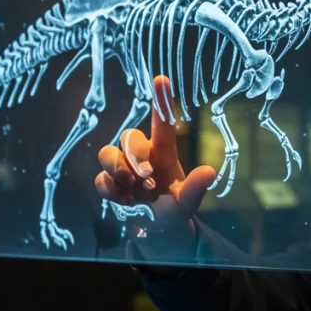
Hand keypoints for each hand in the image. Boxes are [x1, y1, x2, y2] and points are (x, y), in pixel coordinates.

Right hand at [95, 76, 215, 259]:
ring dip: (121, 170)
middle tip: (148, 177)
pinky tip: (128, 203)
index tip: (161, 79)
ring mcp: (122, 170)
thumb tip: (209, 172)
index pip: (161, 122)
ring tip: (137, 190)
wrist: (158, 231)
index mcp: (163, 152)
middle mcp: (141, 156)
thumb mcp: (188, 203)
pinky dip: (112, 190)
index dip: (160, 100)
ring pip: (107, 154)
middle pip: (128, 137)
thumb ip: (195, 189)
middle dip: (135, 156)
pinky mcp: (109, 185)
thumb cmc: (175, 208)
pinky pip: (101, 179)